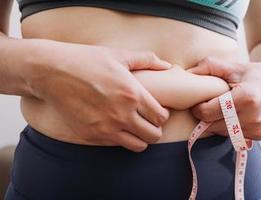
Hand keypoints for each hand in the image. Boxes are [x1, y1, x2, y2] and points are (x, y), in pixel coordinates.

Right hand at [27, 41, 170, 151]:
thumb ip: (146, 60)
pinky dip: (120, 138)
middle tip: (147, 120)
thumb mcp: (119, 55)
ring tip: (134, 126)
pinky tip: (116, 126)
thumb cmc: (86, 60)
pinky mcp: (90, 135)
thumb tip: (167, 65)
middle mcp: (122, 114)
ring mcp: (105, 127)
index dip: (162, 115)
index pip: (161, 117)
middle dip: (154, 128)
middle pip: (154, 135)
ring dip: (140, 138)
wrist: (50, 72)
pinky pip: (116, 145)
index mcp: (132, 94)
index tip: (156, 110)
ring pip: (138, 146)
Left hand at [187, 57, 260, 139]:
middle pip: (212, 125)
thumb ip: (208, 67)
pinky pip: (233, 136)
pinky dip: (229, 127)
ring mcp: (259, 129)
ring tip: (226, 107)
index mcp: (247, 97)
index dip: (198, 106)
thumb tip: (185, 75)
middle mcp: (255, 117)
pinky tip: (236, 114)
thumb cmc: (254, 73)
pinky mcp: (260, 136)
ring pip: (221, 132)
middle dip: (207, 115)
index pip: (207, 113)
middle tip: (213, 102)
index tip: (201, 99)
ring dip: (218, 122)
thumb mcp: (233, 66)